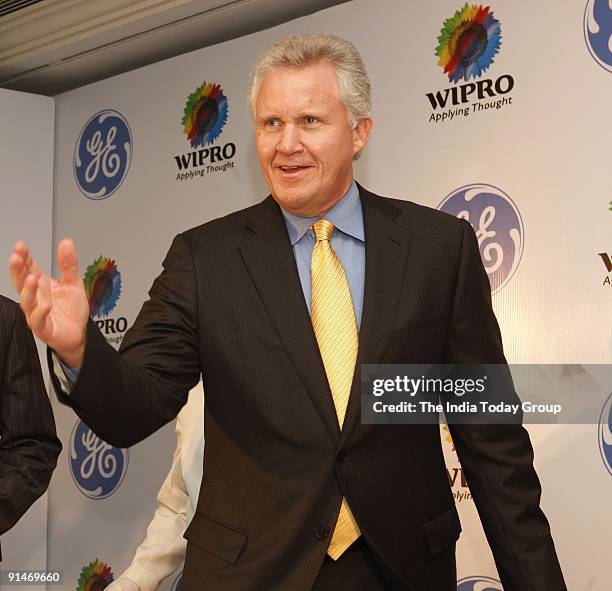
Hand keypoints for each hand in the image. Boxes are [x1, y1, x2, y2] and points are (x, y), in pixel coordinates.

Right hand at [9, 239, 88, 367]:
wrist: (78, 335)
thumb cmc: (71, 311)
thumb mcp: (74, 283)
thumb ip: (69, 265)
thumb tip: (66, 243)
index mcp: (42, 285)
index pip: (29, 268)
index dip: (24, 258)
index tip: (21, 247)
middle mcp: (36, 298)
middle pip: (22, 282)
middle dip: (18, 270)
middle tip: (16, 257)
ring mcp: (37, 313)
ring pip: (27, 301)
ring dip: (28, 289)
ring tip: (31, 278)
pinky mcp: (44, 328)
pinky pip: (38, 321)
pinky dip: (41, 312)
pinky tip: (46, 305)